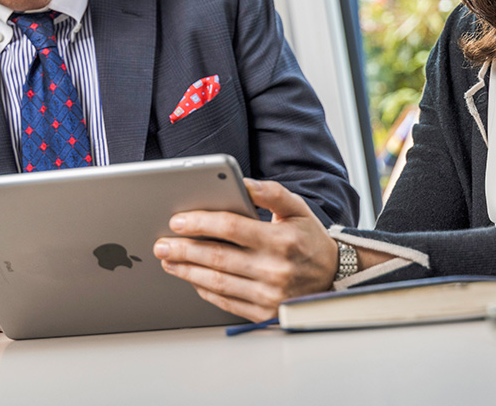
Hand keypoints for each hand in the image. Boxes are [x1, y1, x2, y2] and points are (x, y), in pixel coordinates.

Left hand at [154, 179, 338, 321]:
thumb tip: (244, 182)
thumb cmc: (311, 240)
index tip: (177, 221)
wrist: (334, 278)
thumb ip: (272, 193)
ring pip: (218, 282)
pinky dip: (205, 290)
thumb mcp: (298, 210)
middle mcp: (275, 269)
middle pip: (218, 257)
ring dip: (188, 271)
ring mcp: (269, 294)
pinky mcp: (264, 313)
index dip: (201, 223)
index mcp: (282, 240)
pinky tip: (191, 278)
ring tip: (169, 261)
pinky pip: (227, 301)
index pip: (232, 228)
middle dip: (184, 249)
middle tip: (161, 244)